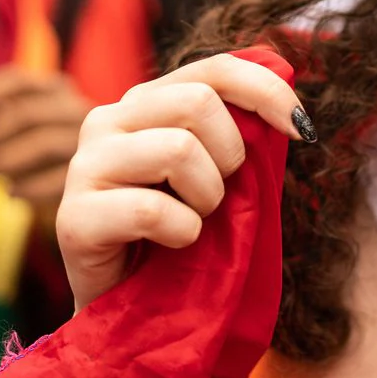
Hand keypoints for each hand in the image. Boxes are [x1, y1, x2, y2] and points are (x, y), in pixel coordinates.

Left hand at [0, 66, 90, 219]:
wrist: (89, 184)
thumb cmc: (40, 147)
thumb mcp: (16, 122)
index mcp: (57, 89)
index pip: (18, 81)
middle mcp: (77, 109)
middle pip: (28, 114)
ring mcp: (88, 141)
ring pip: (43, 144)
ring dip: (5, 161)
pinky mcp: (93, 174)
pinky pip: (57, 179)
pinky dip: (27, 187)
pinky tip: (10, 193)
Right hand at [56, 54, 306, 311]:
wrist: (129, 307)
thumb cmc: (180, 236)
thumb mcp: (215, 176)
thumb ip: (239, 136)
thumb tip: (294, 112)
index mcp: (145, 103)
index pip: (214, 69)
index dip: (266, 90)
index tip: (302, 129)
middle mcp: (108, 120)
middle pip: (198, 102)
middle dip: (229, 156)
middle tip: (217, 197)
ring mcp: (84, 165)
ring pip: (178, 149)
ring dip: (206, 198)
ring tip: (192, 221)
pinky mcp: (74, 216)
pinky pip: (151, 209)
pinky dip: (182, 232)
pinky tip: (173, 244)